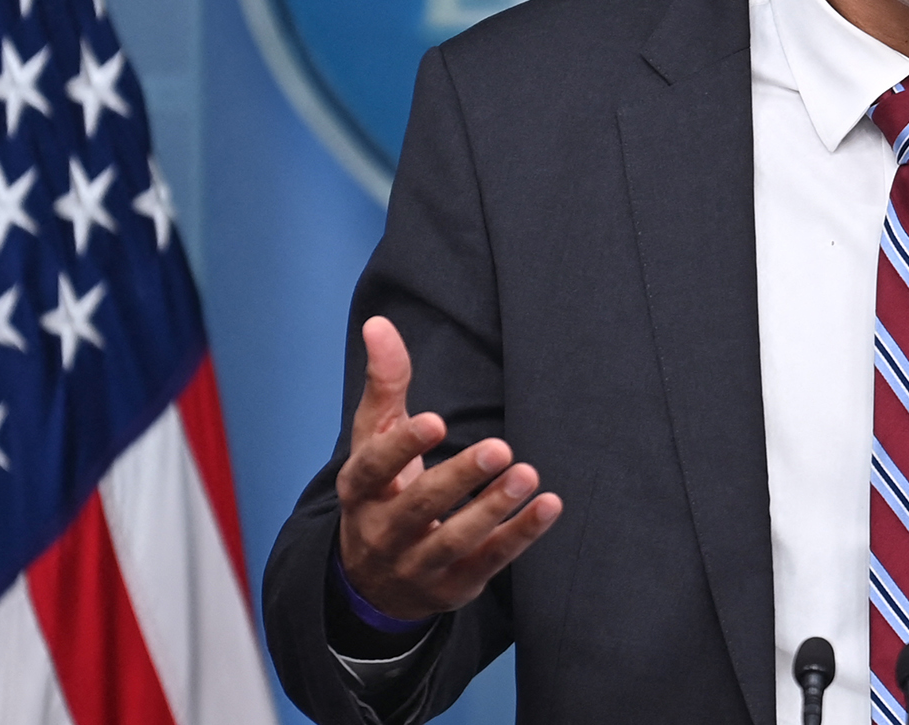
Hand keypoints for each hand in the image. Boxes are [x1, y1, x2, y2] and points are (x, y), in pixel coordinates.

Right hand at [335, 316, 563, 621]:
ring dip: (495, 508)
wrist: (373, 580)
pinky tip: (549, 506)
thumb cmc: (382, 489)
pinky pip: (490, 560)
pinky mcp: (454, 584)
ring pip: (456, 540)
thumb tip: (379, 323)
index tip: (436, 420)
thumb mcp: (374, 439)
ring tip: (528, 473)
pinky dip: (520, 535)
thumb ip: (384, 384)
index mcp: (360, 490)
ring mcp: (418, 564)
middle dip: (460, 478)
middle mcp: (383, 532)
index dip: (403, 447)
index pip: (375, 468)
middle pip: (420, 506)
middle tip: (500, 447)